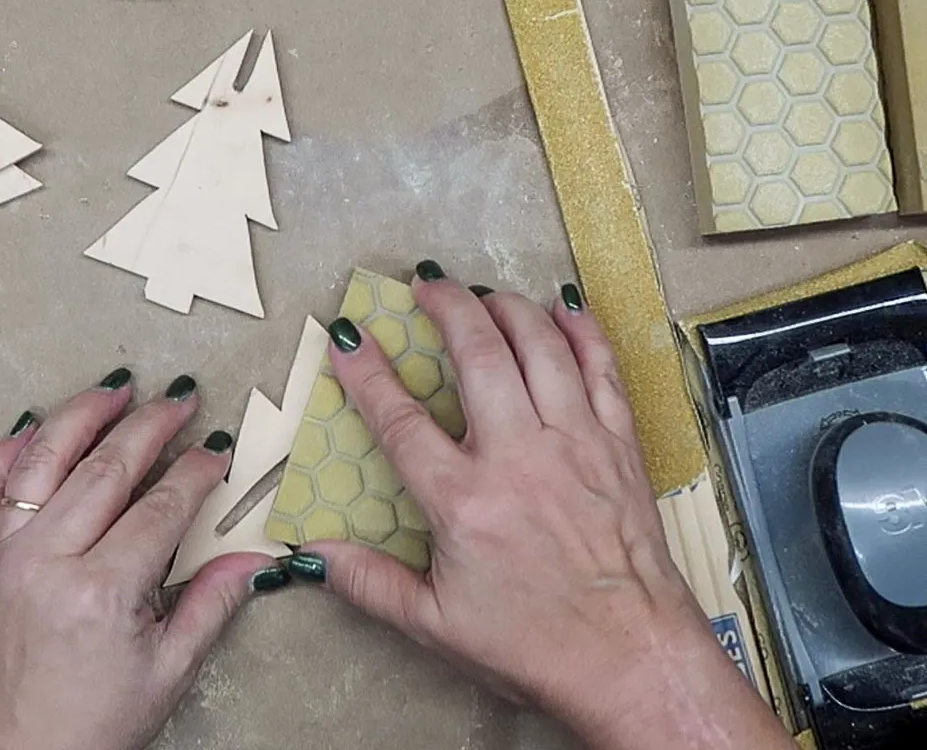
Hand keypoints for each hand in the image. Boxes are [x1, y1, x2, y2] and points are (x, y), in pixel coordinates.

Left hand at [0, 370, 287, 749]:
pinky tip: (31, 427)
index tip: (217, 451)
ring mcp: (7, 557)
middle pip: (105, 469)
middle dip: (150, 426)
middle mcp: (48, 562)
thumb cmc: (89, 726)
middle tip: (180, 399)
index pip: (161, 507)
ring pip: (43, 463)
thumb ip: (211, 605)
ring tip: (115, 389)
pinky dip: (5, 453)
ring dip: (82, 417)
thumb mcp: (168, 672)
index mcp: (101, 592)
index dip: (196, 471)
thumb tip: (255, 561)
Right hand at [295, 263, 793, 749]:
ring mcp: (574, 442)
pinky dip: (580, 330)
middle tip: (427, 285)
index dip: (367, 371)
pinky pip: (600, 367)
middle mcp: (519, 457)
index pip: (399, 418)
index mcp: (464, 501)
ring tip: (484, 293)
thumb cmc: (537, 645)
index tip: (349, 336)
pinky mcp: (618, 444)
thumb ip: (368, 582)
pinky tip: (563, 309)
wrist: (632, 658)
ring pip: (539, 345)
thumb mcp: (435, 625)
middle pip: (477, 353)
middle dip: (447, 306)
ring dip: (507, 307)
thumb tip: (310, 555)